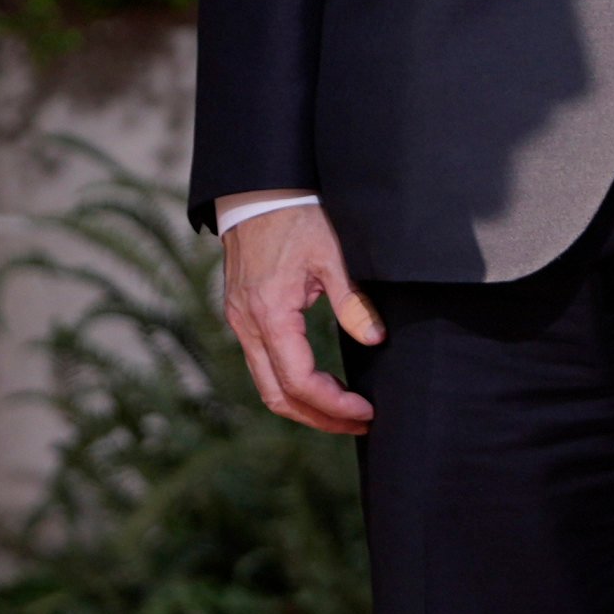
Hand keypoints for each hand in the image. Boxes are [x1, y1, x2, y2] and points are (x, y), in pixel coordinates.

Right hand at [218, 199, 381, 434]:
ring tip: (343, 410)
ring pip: (266, 385)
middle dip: (320, 418)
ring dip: (304, 405)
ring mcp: (239, 321)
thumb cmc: (294, 217)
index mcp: (269, 313)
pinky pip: (262, 365)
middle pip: (277, 395)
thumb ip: (352, 302)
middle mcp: (247, 324)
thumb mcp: (331, 255)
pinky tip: (318, 381)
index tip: (367, 410)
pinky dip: (289, 383)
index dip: (334, 405)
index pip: (299, 381)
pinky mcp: (241, 315)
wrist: (256, 191)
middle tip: (359, 423)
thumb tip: (374, 338)